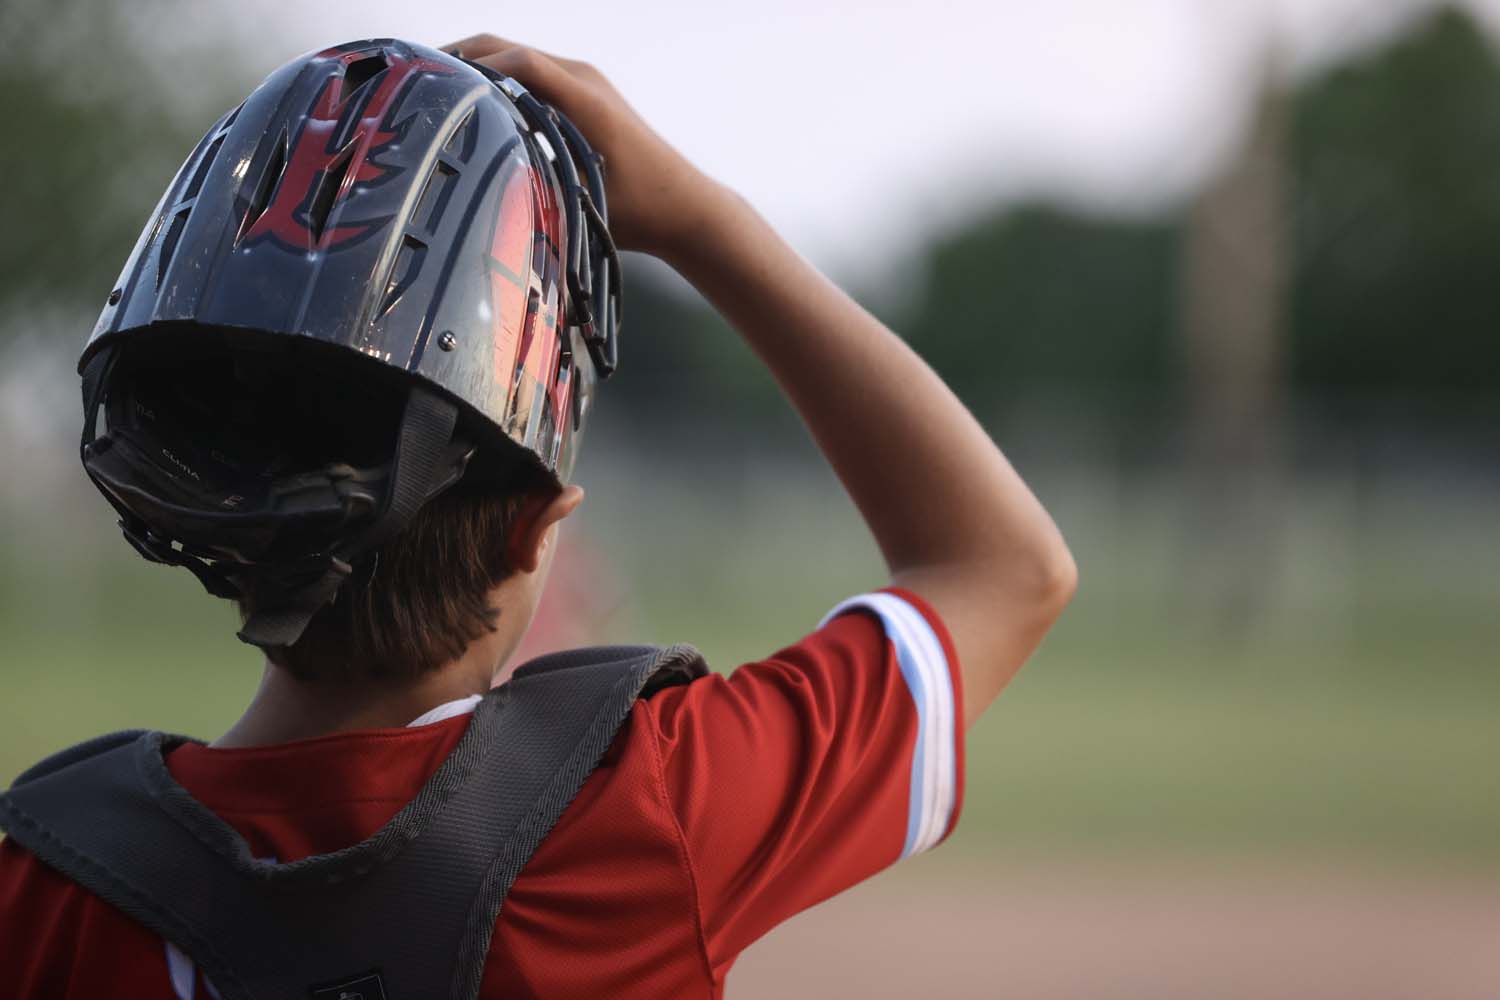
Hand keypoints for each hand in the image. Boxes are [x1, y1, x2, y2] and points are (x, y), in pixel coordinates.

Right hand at [446, 34, 725, 259]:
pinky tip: (477, 106)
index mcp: (583, 97)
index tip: (431, 83)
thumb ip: (537, 179)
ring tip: (438, 91)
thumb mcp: (582, 198)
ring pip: (519, 60)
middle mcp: (583, 79)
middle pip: (509, 49)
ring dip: (480, 69)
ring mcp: (586, 83)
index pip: (515, 63)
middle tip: (417, 79)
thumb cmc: (641, 210)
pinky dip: (502, 82)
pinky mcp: (587, 96)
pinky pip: (534, 75)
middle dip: (463, 59)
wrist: (687, 208)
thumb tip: (480, 180)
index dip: (470, 68)